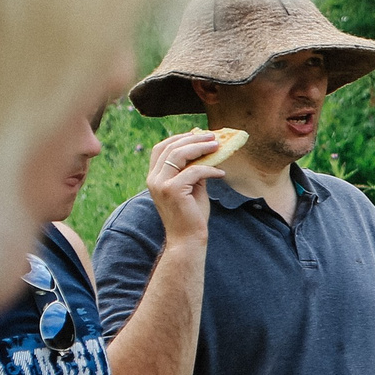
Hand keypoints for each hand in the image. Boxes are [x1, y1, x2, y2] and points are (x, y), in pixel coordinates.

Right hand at [145, 129, 228, 245]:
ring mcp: (161, 184)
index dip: (179, 138)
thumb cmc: (191, 216)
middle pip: (170, 147)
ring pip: (179, 154)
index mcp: (154, 177)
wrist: (188, 240)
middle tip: (212, 136)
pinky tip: (221, 173)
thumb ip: (194, 171)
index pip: (161, 148)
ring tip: (217, 146)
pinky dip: (210, 169)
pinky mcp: (173, 190)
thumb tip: (206, 152)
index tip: (198, 134)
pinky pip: (194, 171)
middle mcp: (153, 178)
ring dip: (200, 147)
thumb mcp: (192, 188)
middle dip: (192, 139)